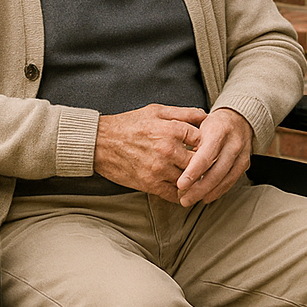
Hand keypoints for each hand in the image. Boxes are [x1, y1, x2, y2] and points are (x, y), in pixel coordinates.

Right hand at [92, 104, 208, 200]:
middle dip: (203, 163)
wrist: (100, 143)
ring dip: (193, 180)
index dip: (207, 143)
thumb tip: (206, 116)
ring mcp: (159, 169)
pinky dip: (181, 194)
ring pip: (188, 179)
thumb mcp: (156, 111)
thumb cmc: (129, 124)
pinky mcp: (149, 184)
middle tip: (206, 164)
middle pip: (199, 162)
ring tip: (196, 177)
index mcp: (171, 129)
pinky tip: (183, 190)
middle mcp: (167, 150)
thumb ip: (184, 113)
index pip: (203, 139)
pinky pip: (174, 194)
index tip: (207, 146)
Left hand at [176, 108, 253, 206]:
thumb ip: (189, 142)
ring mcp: (241, 154)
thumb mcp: (199, 125)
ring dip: (207, 193)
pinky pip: (231, 181)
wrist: (238, 118)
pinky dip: (218, 191)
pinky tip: (206, 197)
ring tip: (191, 199)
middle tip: (183, 199)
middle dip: (198, 189)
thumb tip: (175, 163)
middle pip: (216, 172)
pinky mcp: (245, 163)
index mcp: (219, 130)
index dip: (193, 172)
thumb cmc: (214, 124)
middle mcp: (233, 143)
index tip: (181, 185)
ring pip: (225, 179)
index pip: (206, 156)